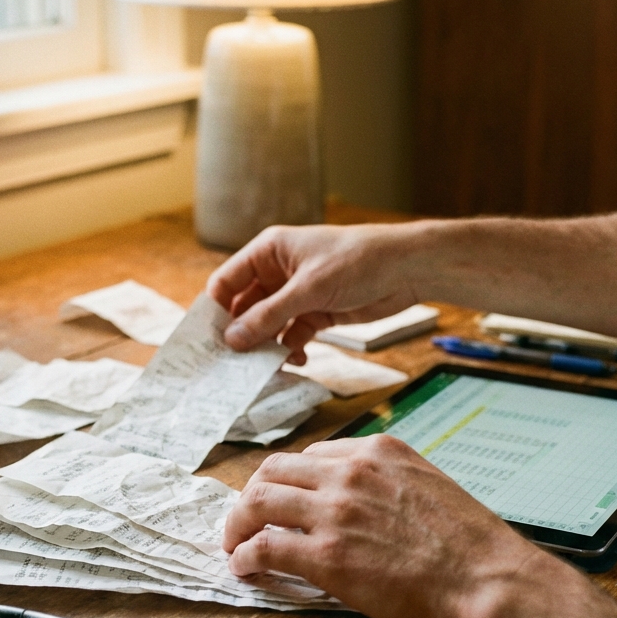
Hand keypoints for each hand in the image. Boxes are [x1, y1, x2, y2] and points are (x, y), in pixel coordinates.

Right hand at [206, 222, 427, 361]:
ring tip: (266, 365)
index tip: (209, 340)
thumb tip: (233, 339)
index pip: (228, 281)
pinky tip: (296, 359)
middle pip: (246, 307)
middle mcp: (278, 272)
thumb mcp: (308, 289)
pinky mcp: (316, 312)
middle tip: (233, 363)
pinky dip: (291, 347)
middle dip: (242, 333)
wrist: (407, 269)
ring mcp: (297, 294)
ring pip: (268, 324)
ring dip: (267, 345)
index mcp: (269, 251)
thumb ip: (269, 316)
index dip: (216, 309)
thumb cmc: (358, 261)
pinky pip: (292, 334)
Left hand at [223, 434, 551, 617]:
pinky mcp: (326, 555)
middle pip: (272, 471)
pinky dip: (245, 556)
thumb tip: (360, 504)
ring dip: (238, 525)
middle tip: (244, 521)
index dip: (286, 481)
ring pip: (258, 502)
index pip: (310, 456)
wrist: (488, 580)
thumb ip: (387, 484)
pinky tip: (245, 568)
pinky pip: (265, 547)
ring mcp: (335, 511)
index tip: (280, 500)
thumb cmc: (471, 546)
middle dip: (251, 496)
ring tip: (234, 546)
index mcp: (377, 451)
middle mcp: (351, 472)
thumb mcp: (428, 486)